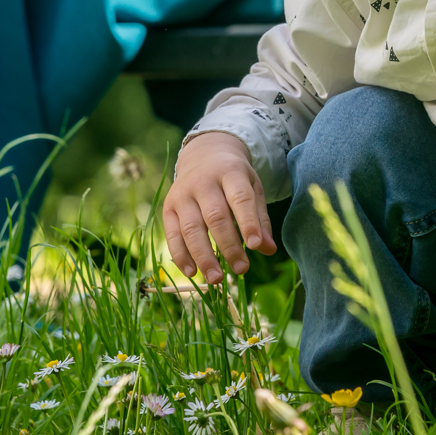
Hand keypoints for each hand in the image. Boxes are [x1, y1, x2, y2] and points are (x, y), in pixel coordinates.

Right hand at [162, 131, 276, 283]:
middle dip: (228, 246)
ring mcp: (183, 194)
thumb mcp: (253, 189)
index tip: (255, 246)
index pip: (240, 198)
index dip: (248, 222)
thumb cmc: (234, 178)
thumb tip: (267, 249)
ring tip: (217, 279)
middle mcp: (203, 182)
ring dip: (204, 256)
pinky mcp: (168, 207)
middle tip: (242, 269)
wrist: (204, 155)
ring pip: (192, 228)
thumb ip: (261, 219)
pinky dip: (181, 256)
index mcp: (230, 172)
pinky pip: (172, 235)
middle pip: (215, 216)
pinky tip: (193, 272)